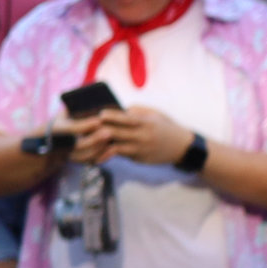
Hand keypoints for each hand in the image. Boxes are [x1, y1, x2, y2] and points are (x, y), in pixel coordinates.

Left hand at [76, 106, 194, 167]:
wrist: (183, 147)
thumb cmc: (166, 126)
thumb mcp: (154, 114)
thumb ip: (136, 111)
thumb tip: (117, 109)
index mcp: (146, 123)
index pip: (127, 119)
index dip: (113, 116)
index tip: (99, 114)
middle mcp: (142, 136)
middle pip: (117, 133)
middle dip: (100, 130)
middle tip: (84, 128)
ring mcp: (140, 149)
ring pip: (116, 147)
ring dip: (100, 144)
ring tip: (85, 142)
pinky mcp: (139, 159)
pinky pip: (121, 155)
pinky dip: (108, 154)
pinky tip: (96, 153)